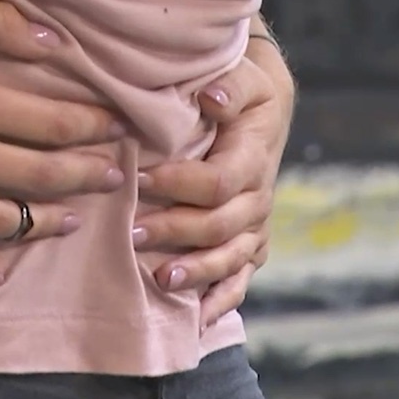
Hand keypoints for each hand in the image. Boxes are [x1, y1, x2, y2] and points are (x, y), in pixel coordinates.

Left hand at [132, 40, 292, 329]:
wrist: (266, 111)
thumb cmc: (243, 91)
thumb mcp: (243, 75)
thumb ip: (229, 86)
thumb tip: (210, 99)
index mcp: (253, 158)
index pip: (219, 182)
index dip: (181, 185)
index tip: (142, 180)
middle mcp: (258, 198)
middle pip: (220, 227)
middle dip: (176, 233)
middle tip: (133, 235)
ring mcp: (256, 226)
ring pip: (231, 259)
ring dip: (196, 272)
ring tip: (160, 280)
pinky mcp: (251, 244)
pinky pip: (240, 280)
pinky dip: (220, 302)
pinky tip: (195, 323)